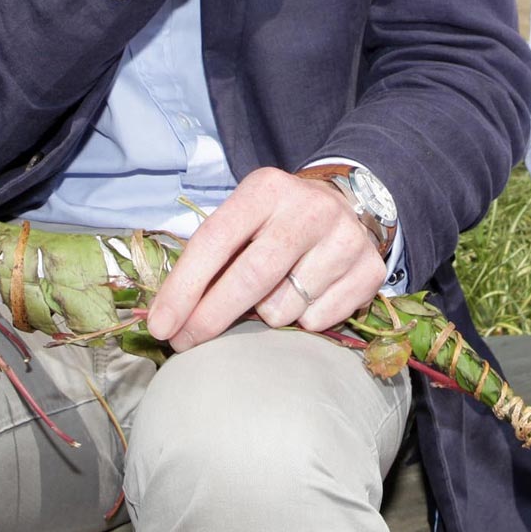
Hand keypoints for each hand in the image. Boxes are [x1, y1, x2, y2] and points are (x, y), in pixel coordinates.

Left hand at [144, 168, 387, 348]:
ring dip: (266, 315)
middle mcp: (310, 209)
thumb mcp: (244, 218)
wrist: (345, 206)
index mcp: (267, 189)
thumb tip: (167, 314)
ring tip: (273, 293)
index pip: (216, 240)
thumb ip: (211, 256)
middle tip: (185, 342)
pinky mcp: (369, 270)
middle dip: (211, 318)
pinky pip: (318, 321)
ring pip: (284, 307)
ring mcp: (345, 239)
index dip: (184, 287)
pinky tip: (307, 295)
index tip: (161, 326)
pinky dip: (302, 320)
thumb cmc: (276, 222)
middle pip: (252, 278)